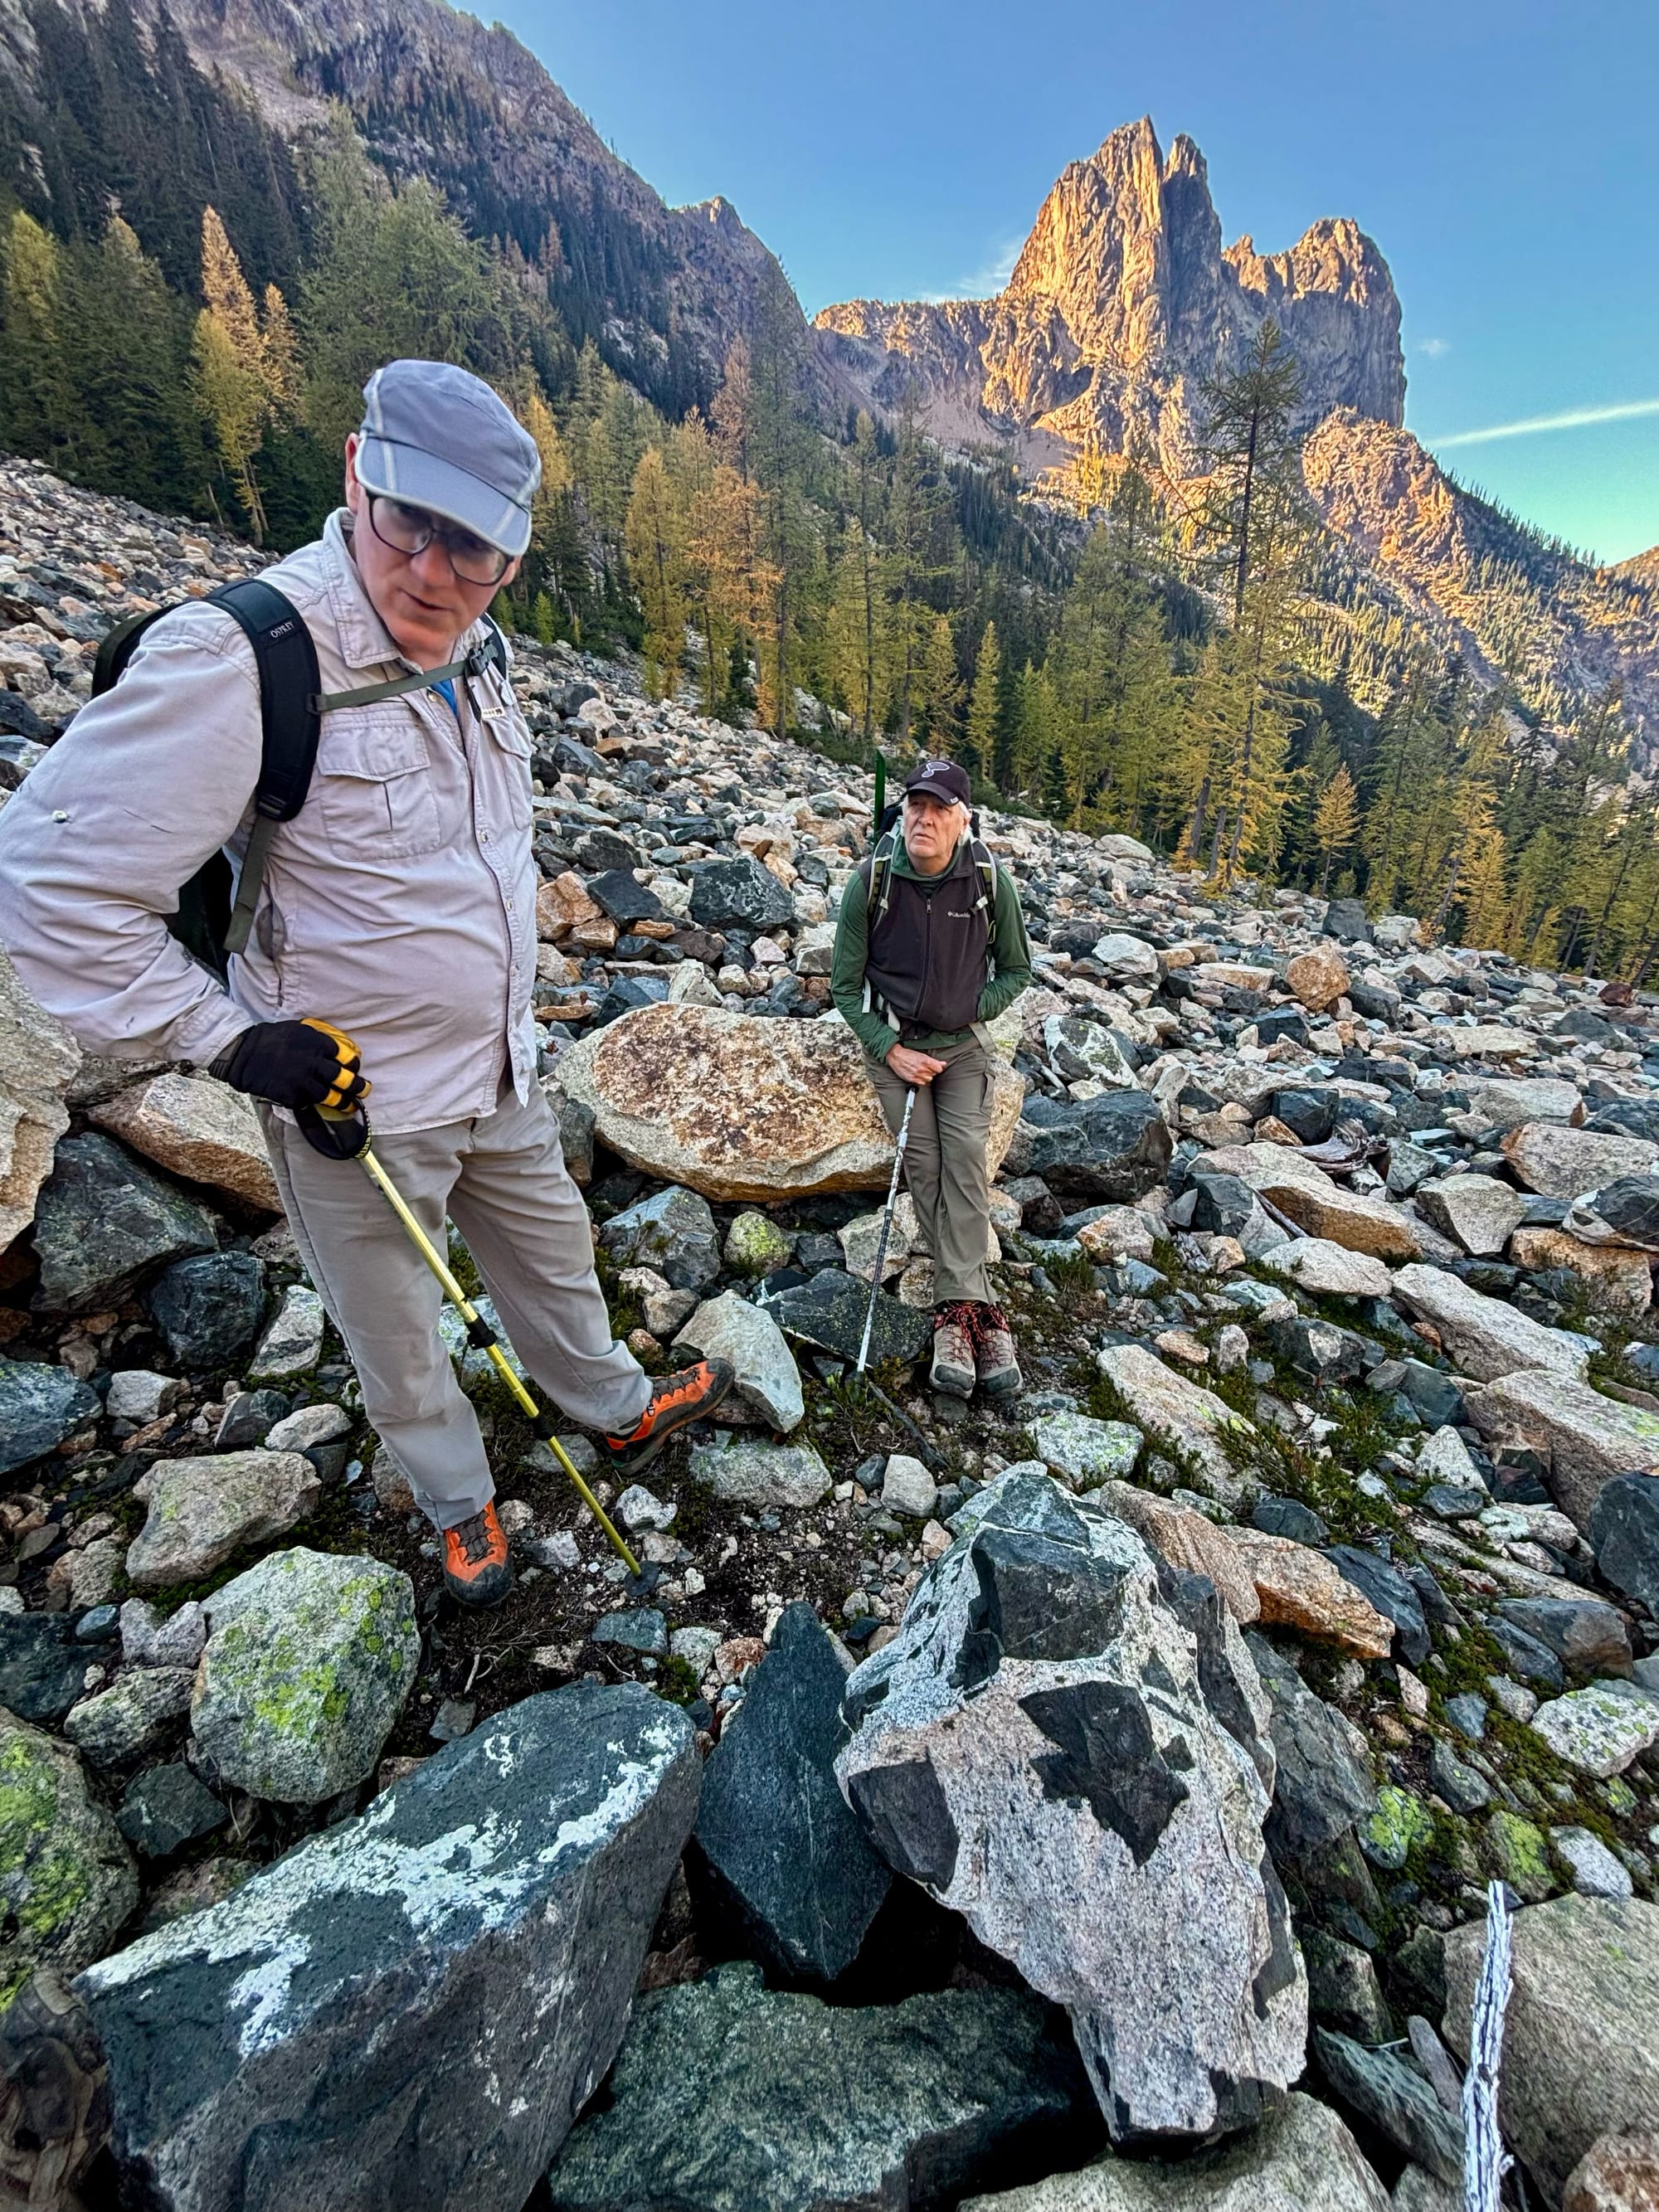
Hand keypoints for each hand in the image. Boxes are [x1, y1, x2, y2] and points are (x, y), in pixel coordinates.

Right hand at [211, 1017, 369, 1111]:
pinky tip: (320, 1105)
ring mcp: (303, 1082)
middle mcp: (314, 1064)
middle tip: (364, 1090)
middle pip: (344, 1079)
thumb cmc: (271, 1038)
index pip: (346, 1056)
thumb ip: (318, 1039)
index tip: (355, 1067)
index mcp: (318, 1044)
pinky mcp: (292, 1097)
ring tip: (351, 1105)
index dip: (353, 1063)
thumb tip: (336, 1048)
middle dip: (358, 1086)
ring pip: (331, 1096)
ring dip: (344, 1102)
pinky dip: (314, 1103)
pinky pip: (309, 1103)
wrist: (243, 1054)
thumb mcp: (298, 1029)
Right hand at [886, 1044, 946, 1086]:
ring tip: (920, 1070)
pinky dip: (921, 1080)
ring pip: (929, 1079)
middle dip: (931, 1070)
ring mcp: (916, 1075)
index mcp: (925, 1061)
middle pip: (934, 1074)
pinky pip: (922, 1083)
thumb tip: (943, 1064)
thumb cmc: (908, 1054)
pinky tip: (917, 1075)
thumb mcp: (922, 1055)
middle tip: (925, 1066)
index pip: (939, 1069)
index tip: (935, 1066)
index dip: (937, 1067)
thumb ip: (934, 1061)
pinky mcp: (912, 1079)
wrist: (896, 1056)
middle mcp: (921, 1069)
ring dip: (926, 1076)